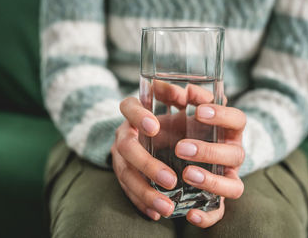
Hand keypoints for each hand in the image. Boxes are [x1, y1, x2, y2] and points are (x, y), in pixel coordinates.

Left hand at [112, 82, 245, 227]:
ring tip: (186, 174)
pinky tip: (190, 215)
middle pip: (236, 154)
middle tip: (181, 148)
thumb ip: (172, 95)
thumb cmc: (179, 128)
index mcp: (227, 130)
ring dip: (211, 181)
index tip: (198, 112)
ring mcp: (225, 178)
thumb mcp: (176, 110)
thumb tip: (158, 84)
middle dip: (209, 151)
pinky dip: (207, 216)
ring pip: (233, 186)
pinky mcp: (214, 199)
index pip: (238, 119)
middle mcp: (231, 155)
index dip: (222, 115)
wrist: (175, 152)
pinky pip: (218, 212)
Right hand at [112, 97, 175, 219]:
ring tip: (166, 207)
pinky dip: (141, 203)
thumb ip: (184, 96)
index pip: (128, 106)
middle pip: (126, 147)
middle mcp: (124, 133)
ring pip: (125, 175)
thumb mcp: (178, 105)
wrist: (153, 134)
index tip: (155, 126)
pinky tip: (156, 214)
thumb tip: (187, 93)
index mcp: (135, 112)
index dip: (138, 115)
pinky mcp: (124, 174)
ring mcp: (120, 156)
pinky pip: (127, 191)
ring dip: (145, 192)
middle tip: (170, 179)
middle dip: (147, 164)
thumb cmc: (173, 119)